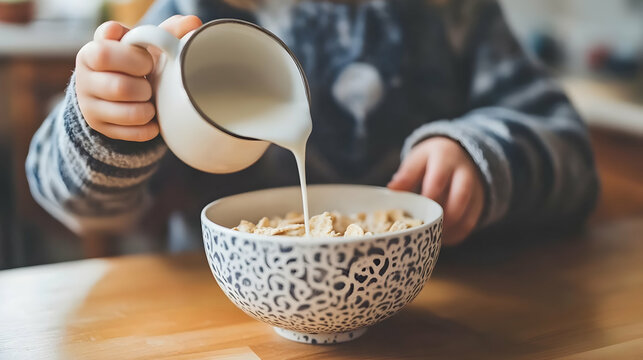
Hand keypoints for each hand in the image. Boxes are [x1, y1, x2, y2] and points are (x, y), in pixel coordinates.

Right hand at [75, 15, 201, 141]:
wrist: (113, 91)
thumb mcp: (144, 45)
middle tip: (150, 84)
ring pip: (125, 113)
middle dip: (143, 88)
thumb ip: (166, 32)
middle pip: (118, 87)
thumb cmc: (133, 62)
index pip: (105, 52)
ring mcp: (90, 105)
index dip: (133, 58)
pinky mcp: (100, 127)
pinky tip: (152, 121)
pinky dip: (148, 129)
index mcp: (93, 51)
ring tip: (151, 102)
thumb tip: (193, 23)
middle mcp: (85, 78)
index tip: (147, 60)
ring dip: (147, 109)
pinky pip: (130, 134)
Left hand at [388, 137, 484, 245]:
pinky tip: (439, 238)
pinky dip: (454, 235)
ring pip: (467, 216)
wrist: (461, 155)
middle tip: (424, 228)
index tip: (413, 213)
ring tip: (430, 236)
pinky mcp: (480, 204)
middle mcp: (464, 174)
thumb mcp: (418, 160)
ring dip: (448, 230)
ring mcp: (476, 190)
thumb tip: (392, 189)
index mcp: (445, 159)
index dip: (425, 199)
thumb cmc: (432, 160)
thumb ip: (407, 174)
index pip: (437, 180)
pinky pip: (470, 224)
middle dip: (440, 217)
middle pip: (459, 198)